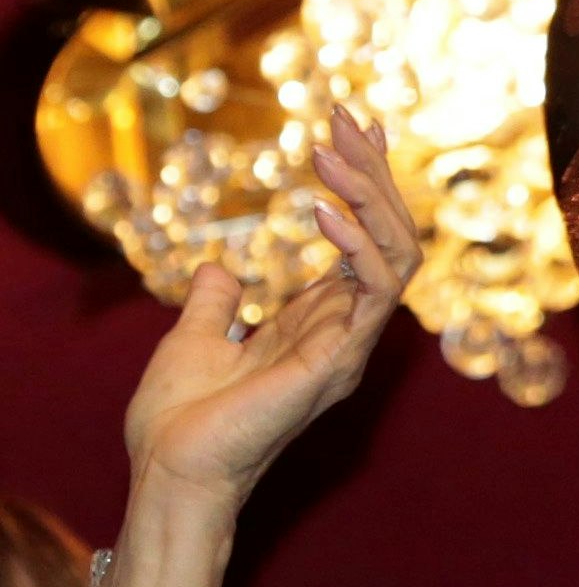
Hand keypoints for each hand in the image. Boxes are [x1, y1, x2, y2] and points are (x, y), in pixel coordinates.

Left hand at [124, 107, 422, 510]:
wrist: (170, 468)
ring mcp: (351, 346)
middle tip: (346, 118)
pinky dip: (355, 245)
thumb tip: (220, 266)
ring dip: (371, 197)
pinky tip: (323, 211)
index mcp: (325, 325)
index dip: (368, 184)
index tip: (357, 127)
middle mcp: (351, 332)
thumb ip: (215, 301)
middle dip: (374, 173)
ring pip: (399, 255)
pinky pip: (376, 292)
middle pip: (392, 237)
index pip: (369, 243)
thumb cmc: (180, 419)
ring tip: (333, 150)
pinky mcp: (340, 360)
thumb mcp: (194, 337)